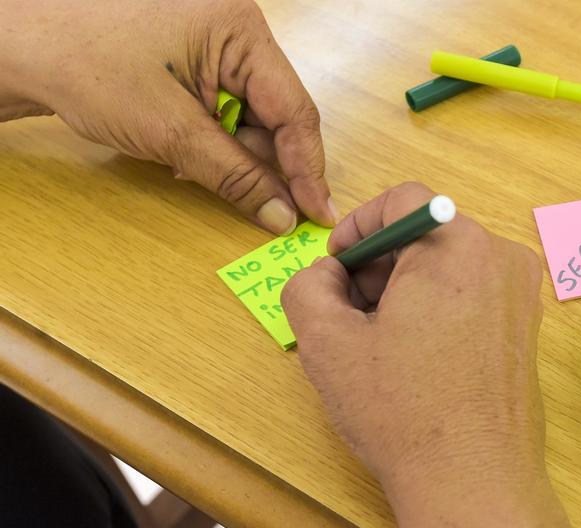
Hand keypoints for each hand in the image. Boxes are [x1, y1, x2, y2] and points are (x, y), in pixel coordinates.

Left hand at [0, 0, 335, 232]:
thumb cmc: (84, 66)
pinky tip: (181, 150)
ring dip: (230, 151)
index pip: (295, 110)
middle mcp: (235, 26)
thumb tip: (281, 215)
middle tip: (261, 206)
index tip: (317, 212)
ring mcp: (212, 36)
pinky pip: (223, 102)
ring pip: (248, 113)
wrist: (17, 46)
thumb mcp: (171, 133)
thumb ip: (236, 177)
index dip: (307, 168)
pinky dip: (210, 135)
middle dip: (261, 161)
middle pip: (275, 113)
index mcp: (241, 28)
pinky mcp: (191, 50)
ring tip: (189, 166)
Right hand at [281, 183, 545, 493]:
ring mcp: (523, 297)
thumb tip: (327, 275)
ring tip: (378, 343)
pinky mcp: (527, 332)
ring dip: (407, 291)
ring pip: (450, 268)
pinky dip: (438, 312)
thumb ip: (309, 286)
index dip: (359, 228)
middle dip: (381, 264)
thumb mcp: (328, 343)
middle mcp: (502, 259)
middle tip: (348, 311)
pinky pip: (474, 297)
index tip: (336, 269)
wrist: (472, 480)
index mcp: (459, 245)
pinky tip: (414, 360)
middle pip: (428, 234)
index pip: (403, 201)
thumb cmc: (403, 410)